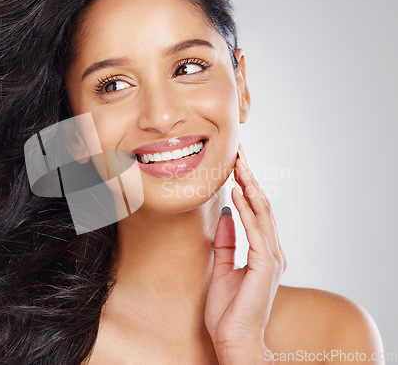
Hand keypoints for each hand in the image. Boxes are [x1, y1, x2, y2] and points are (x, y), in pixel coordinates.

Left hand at [204, 143, 286, 363]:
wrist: (234, 340)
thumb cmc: (229, 311)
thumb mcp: (222, 269)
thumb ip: (227, 243)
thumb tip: (226, 217)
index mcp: (262, 253)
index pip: (255, 212)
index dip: (246, 187)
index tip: (236, 165)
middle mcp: (271, 252)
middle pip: (261, 207)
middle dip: (250, 178)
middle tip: (239, 153)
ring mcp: (271, 258)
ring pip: (262, 213)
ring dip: (250, 186)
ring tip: (239, 164)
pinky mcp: (266, 265)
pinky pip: (256, 230)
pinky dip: (247, 208)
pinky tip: (238, 191)